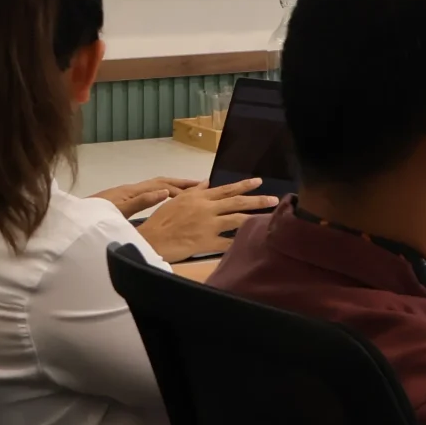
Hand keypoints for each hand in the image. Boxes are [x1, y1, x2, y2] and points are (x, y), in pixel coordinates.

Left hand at [88, 176, 198, 217]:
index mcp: (133, 191)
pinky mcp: (122, 200)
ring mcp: (126, 194)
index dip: (181, 186)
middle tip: (202, 185)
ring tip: (189, 190)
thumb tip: (165, 192)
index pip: (162, 185)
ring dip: (173, 186)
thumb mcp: (119, 212)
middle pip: (160, 182)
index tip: (200, 189)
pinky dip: (162, 192)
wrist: (74, 221)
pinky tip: (164, 199)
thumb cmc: (96, 219)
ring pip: (155, 186)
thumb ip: (141, 202)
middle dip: (181, 182)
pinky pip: (148, 192)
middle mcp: (131, 189)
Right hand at [135, 177, 279, 260]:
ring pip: (237, 220)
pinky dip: (240, 242)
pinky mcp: (207, 242)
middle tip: (274, 199)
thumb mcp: (177, 200)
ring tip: (270, 218)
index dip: (244, 185)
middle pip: (237, 202)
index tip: (259, 181)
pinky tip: (253, 242)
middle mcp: (207, 208)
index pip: (226, 189)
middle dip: (257, 200)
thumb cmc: (162, 220)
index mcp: (200, 197)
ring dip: (255, 218)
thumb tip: (207, 182)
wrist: (151, 239)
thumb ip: (195, 191)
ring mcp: (208, 225)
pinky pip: (228, 242)